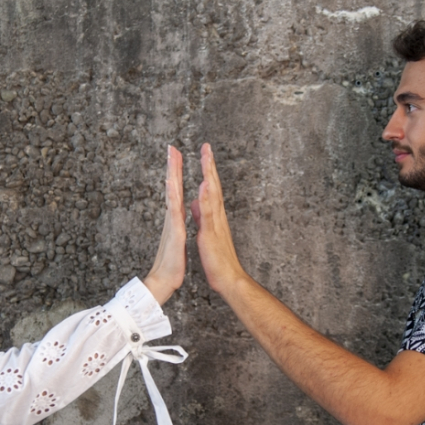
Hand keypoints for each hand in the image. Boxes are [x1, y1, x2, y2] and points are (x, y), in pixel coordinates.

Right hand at [142, 146, 185, 304]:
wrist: (164, 281)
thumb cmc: (171, 263)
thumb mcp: (177, 238)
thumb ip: (176, 223)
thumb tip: (177, 211)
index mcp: (175, 218)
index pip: (176, 190)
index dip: (176, 172)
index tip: (176, 155)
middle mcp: (172, 217)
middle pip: (172, 187)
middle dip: (172, 166)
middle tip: (171, 147)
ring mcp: (172, 223)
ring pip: (171, 195)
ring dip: (172, 175)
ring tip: (171, 158)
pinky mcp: (175, 232)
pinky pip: (174, 211)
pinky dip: (173, 196)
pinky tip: (171, 184)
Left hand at [189, 143, 247, 293]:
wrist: (230, 279)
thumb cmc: (219, 260)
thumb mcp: (207, 233)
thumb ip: (202, 217)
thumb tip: (195, 203)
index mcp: (215, 216)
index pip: (211, 189)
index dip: (207, 170)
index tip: (204, 153)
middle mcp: (217, 216)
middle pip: (214, 186)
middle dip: (209, 165)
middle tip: (206, 145)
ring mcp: (215, 224)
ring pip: (213, 195)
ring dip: (209, 176)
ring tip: (206, 158)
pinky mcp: (211, 234)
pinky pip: (208, 214)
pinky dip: (206, 199)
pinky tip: (203, 185)